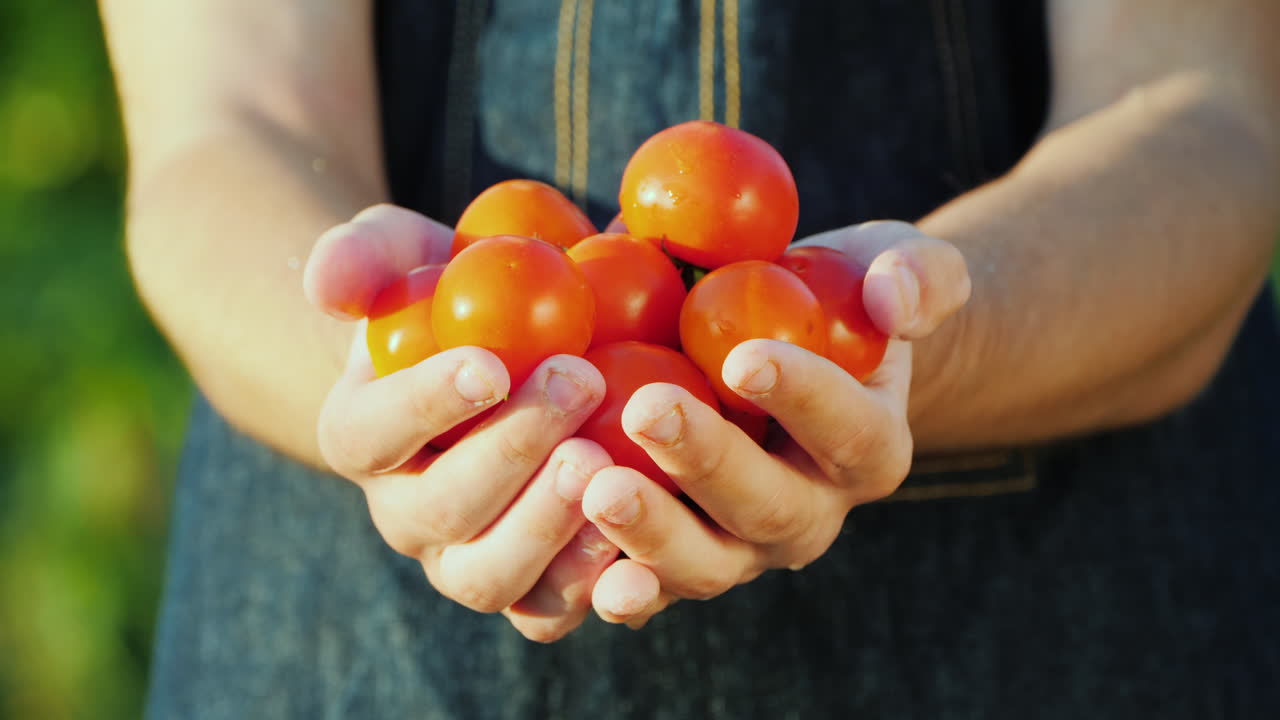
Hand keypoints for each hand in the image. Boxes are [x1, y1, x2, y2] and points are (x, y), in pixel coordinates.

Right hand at [304, 204, 622, 641]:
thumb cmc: (448, 296)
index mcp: (362, 435)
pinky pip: (548, 610)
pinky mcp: (530, 587)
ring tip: (604, 458)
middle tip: (580, 381)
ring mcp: (465, 558)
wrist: (507, 353)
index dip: (425, 405)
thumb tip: (327, 288)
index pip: (373, 433)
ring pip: (490, 576)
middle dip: (511, 450)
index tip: (490, 365)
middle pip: (441, 511)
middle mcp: (405, 512)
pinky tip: (634, 531)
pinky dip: (590, 584)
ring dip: (548, 524)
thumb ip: (357, 259)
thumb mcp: (399, 255)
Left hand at [581, 220, 970, 626]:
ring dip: (649, 532)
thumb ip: (918, 274)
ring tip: (593, 483)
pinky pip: (641, 584)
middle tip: (648, 410)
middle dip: (708, 464)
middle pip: (767, 507)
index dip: (804, 399)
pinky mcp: (670, 561)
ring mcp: (737, 547)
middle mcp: (807, 512)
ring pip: (703, 564)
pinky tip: (560, 548)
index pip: (849, 430)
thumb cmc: (835, 296)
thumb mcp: (888, 265)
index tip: (746, 356)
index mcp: (867, 447)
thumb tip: (892, 296)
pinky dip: (599, 578)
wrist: (777, 352)